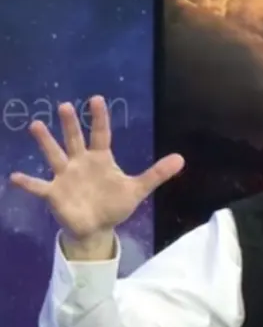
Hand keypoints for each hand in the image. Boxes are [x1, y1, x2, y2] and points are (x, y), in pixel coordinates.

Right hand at [8, 96, 183, 244]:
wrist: (97, 227)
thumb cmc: (114, 204)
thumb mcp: (138, 189)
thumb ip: (157, 174)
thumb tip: (181, 158)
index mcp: (100, 159)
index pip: (101, 134)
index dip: (99, 118)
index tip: (96, 98)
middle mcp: (80, 163)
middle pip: (74, 139)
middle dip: (69, 124)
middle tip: (64, 106)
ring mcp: (65, 176)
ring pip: (54, 155)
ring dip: (46, 142)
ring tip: (36, 125)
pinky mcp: (54, 193)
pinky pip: (39, 186)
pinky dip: (28, 183)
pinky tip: (16, 177)